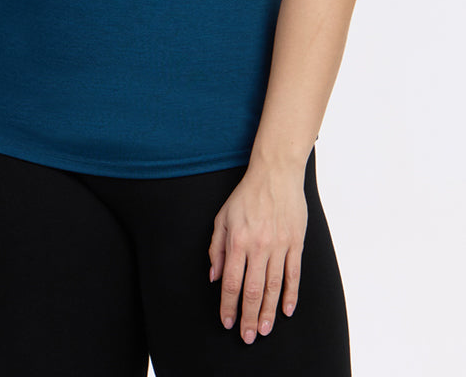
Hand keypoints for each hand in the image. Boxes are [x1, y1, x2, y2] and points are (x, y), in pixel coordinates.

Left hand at [208, 162, 306, 343]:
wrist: (275, 174)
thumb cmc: (246, 195)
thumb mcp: (222, 217)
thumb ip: (216, 248)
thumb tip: (214, 277)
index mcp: (238, 240)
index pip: (231, 282)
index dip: (228, 305)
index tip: (226, 321)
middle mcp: (259, 246)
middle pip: (252, 290)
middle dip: (248, 317)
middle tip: (247, 336)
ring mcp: (279, 245)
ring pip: (274, 286)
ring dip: (268, 311)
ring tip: (264, 330)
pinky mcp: (296, 243)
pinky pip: (294, 274)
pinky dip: (291, 294)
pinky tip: (287, 310)